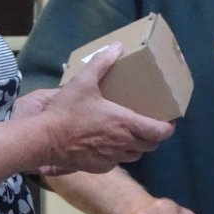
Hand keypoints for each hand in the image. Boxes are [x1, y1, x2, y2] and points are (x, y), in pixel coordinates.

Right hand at [35, 43, 175, 174]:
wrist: (45, 138)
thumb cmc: (67, 110)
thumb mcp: (84, 81)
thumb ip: (102, 63)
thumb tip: (117, 46)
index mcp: (125, 123)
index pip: (159, 132)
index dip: (168, 128)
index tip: (169, 122)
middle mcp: (123, 143)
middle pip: (151, 145)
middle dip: (154, 136)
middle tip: (150, 125)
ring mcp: (112, 158)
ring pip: (136, 155)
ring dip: (138, 146)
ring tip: (132, 135)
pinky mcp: (99, 167)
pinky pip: (117, 163)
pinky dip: (119, 155)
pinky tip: (110, 145)